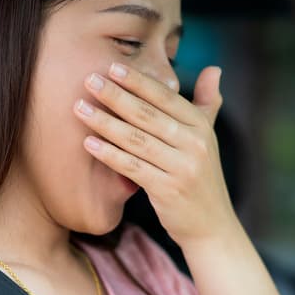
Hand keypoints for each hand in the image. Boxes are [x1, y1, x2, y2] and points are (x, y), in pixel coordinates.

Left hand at [74, 62, 237, 245]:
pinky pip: (133, 167)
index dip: (138, 81)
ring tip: (79, 108)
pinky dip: (109, 154)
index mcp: (202, 126)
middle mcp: (195, 143)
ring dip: (105, 122)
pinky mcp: (168, 189)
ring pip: (137, 139)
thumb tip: (214, 69)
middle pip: (148, 114)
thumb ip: (208, 103)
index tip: (111, 67)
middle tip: (88, 79)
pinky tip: (88, 144)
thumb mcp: (208, 138)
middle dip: (116, 95)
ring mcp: (183, 167)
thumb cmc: (201, 178)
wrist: (212, 226)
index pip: (166, 97)